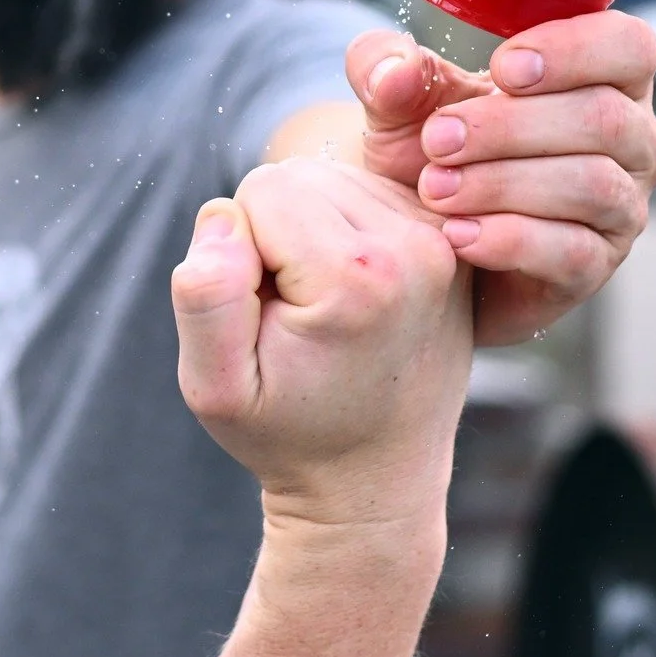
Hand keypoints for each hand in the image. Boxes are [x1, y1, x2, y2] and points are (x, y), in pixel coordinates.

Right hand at [171, 158, 471, 527]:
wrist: (373, 480)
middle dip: (273, 232)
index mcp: (357, 277)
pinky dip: (342, 230)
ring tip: (320, 306)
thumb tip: (223, 215)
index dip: (238, 250)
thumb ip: (205, 298)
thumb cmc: (287, 433)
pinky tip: (350, 292)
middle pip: (298, 176)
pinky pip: (366, 193)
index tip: (265, 317)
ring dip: (307, 230)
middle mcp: (415, 248)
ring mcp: (443, 244)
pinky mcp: (450, 245)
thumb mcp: (217, 389)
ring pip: (331, 179)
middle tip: (290, 313)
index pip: (257, 191)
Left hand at [347, 13, 655, 345]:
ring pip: (592, 184)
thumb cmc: (435, 149)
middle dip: (510, 126)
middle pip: (604, 118)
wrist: (420, 236)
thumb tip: (394, 70)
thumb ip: (386, 68)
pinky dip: (508, 239)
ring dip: (503, 183)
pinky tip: (455, 233)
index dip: (574, 50)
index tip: (501, 69)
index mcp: (603, 76)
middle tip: (437, 140)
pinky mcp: (596, 266)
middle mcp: (632, 140)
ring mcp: (622, 207)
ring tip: (436, 189)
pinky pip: (573, 252)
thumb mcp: (400, 100)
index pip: (629, 45)